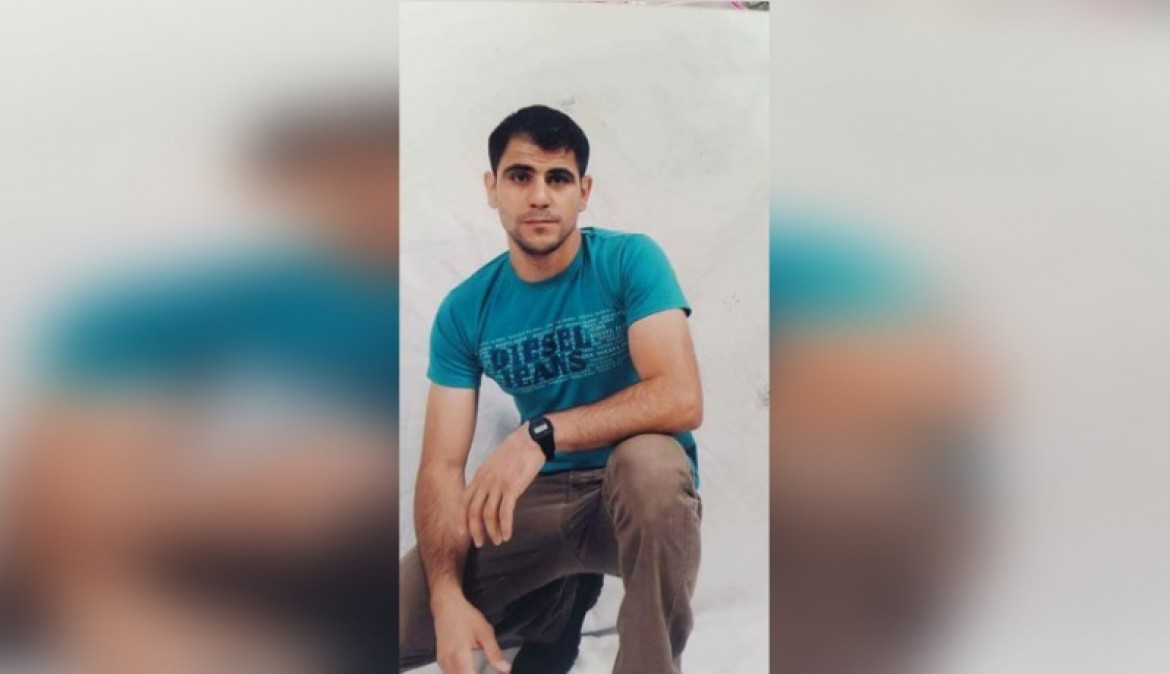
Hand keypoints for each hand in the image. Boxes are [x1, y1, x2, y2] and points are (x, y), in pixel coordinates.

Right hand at [432, 591, 510, 672]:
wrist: (446, 606)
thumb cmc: (465, 617)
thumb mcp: (484, 632)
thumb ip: (494, 653)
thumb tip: (505, 669)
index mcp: (459, 656)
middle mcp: (448, 662)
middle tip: (486, 671)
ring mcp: (442, 662)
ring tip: (477, 670)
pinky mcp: (440, 660)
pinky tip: (469, 670)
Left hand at [465, 425, 544, 546]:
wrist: (530, 440)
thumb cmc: (515, 452)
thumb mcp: (494, 464)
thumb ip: (487, 478)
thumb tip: (486, 494)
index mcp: (479, 476)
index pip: (464, 501)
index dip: (462, 519)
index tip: (462, 532)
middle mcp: (485, 481)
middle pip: (473, 511)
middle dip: (475, 530)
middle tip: (479, 543)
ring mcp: (498, 485)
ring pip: (489, 515)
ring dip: (492, 531)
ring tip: (498, 541)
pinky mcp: (512, 488)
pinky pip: (505, 513)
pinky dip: (505, 526)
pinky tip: (508, 535)